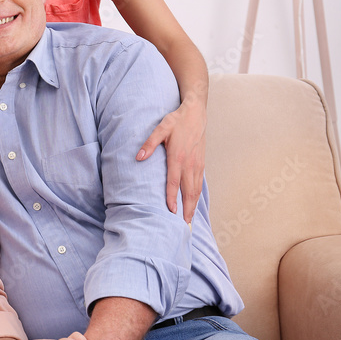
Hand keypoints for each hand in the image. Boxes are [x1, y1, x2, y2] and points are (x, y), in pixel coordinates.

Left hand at [136, 99, 205, 223]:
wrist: (196, 114)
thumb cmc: (177, 121)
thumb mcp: (160, 128)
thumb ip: (149, 143)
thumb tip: (138, 157)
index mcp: (178, 157)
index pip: (174, 182)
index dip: (172, 197)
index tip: (170, 211)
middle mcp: (189, 164)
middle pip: (188, 191)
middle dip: (186, 209)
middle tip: (184, 226)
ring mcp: (197, 164)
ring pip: (196, 189)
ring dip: (193, 205)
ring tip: (189, 219)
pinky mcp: (201, 163)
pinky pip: (199, 183)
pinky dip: (197, 196)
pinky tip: (193, 203)